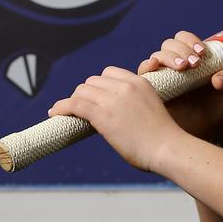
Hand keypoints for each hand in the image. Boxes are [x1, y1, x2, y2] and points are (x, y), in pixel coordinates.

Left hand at [48, 66, 182, 171]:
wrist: (167, 147)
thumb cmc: (162, 136)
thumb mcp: (151, 108)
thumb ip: (134, 104)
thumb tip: (117, 114)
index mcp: (139, 82)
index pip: (109, 73)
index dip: (99, 85)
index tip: (95, 97)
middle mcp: (125, 86)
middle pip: (93, 81)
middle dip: (84, 93)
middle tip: (79, 107)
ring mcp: (113, 100)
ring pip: (81, 91)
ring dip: (72, 100)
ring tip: (65, 111)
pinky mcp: (102, 115)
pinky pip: (74, 105)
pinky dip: (62, 107)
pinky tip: (55, 113)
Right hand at [138, 31, 222, 141]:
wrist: (202, 133)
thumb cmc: (215, 110)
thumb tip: (218, 78)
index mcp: (193, 58)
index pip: (185, 39)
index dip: (191, 41)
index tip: (201, 52)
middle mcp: (175, 64)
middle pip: (169, 45)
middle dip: (181, 50)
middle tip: (193, 64)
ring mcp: (161, 76)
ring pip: (156, 56)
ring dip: (168, 57)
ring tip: (181, 68)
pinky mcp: (151, 89)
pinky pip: (143, 73)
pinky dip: (147, 66)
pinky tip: (154, 67)